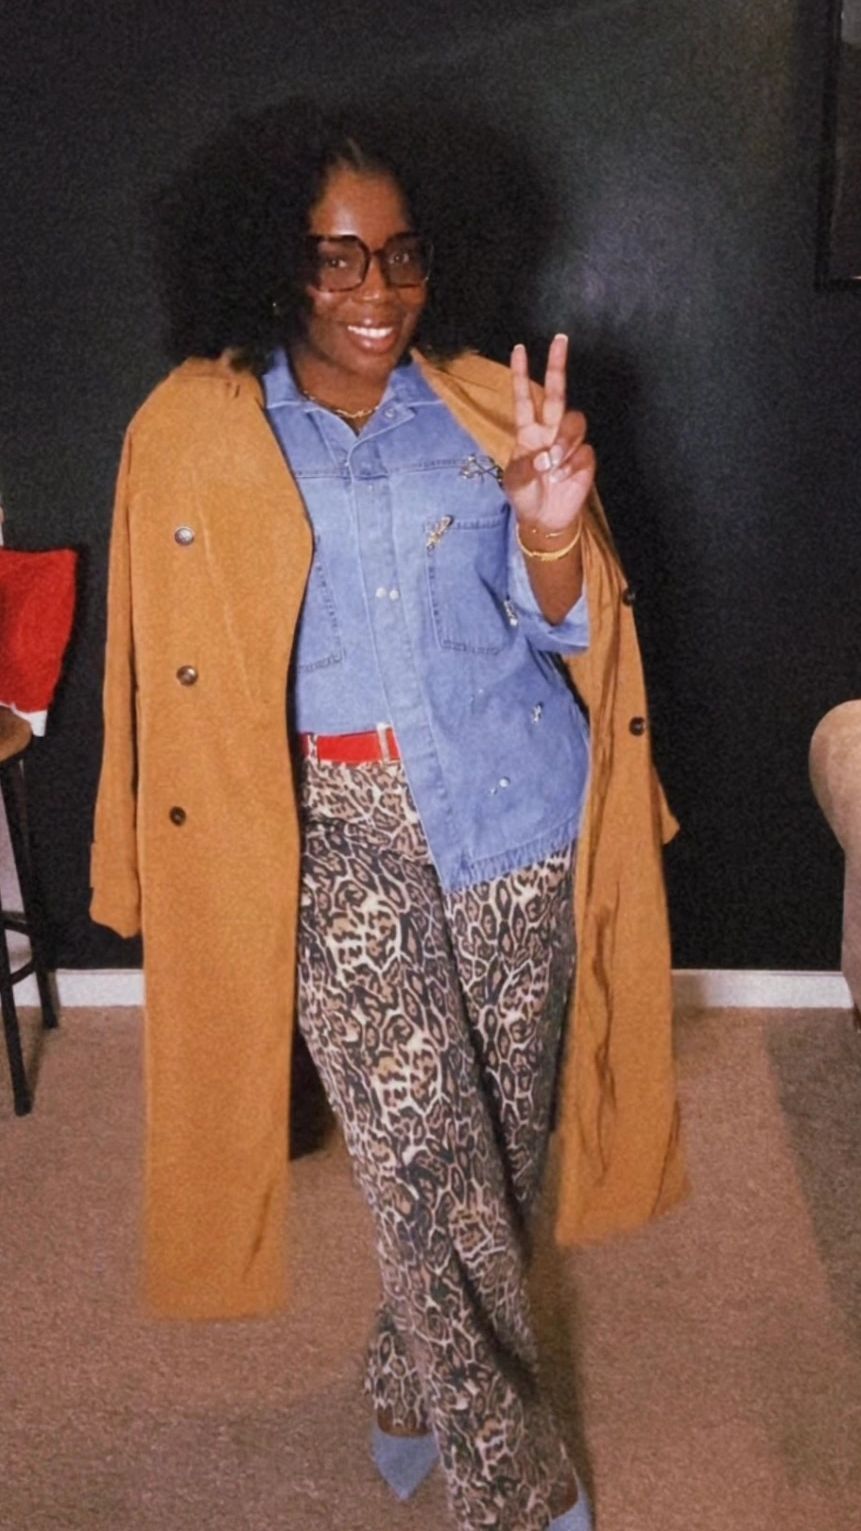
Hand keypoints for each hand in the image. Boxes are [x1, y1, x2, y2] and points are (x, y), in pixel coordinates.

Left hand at [503, 334, 595, 540]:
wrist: (545, 518)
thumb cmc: (525, 495)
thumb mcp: (515, 481)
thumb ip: (526, 466)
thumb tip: (546, 456)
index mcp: (528, 431)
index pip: (524, 397)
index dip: (521, 374)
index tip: (518, 349)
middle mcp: (550, 430)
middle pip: (557, 392)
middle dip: (557, 365)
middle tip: (559, 339)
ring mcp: (569, 442)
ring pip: (575, 422)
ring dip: (564, 441)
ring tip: (553, 465)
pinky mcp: (586, 457)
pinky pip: (584, 451)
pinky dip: (572, 464)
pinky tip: (562, 478)